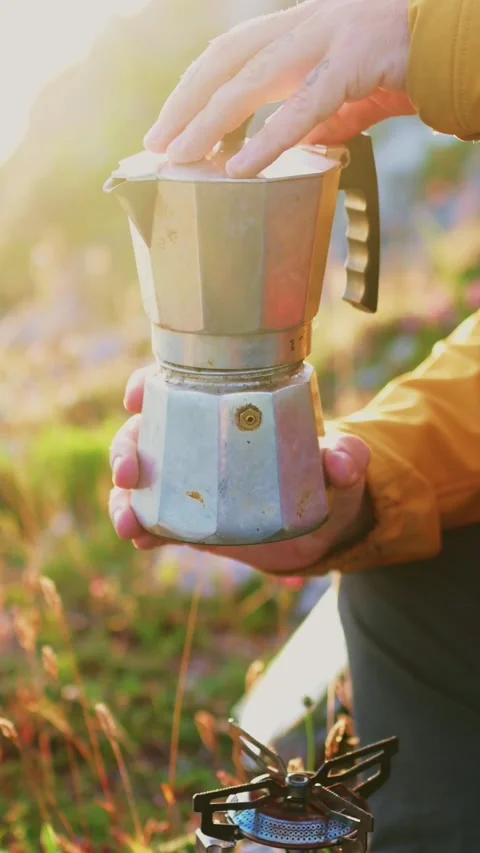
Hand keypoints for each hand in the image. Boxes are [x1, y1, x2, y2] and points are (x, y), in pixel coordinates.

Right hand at [109, 368, 371, 575]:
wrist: (322, 528)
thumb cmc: (325, 477)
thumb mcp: (340, 463)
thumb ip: (347, 456)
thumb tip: (342, 462)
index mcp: (225, 407)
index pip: (177, 384)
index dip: (149, 383)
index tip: (137, 395)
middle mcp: (197, 439)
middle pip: (144, 432)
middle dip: (126, 447)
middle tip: (131, 470)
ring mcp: (187, 481)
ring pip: (139, 481)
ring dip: (123, 498)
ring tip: (129, 522)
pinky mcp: (187, 519)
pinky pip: (153, 520)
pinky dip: (141, 528)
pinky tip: (140, 539)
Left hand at [144, 0, 414, 177]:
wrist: (458, 36)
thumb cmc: (403, 60)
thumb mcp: (349, 87)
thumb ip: (323, 113)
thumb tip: (310, 146)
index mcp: (297, 28)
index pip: (228, 53)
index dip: (192, 88)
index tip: (166, 126)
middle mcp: (304, 25)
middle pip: (225, 61)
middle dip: (186, 104)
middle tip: (157, 145)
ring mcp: (328, 38)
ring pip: (251, 81)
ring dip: (210, 122)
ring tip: (183, 156)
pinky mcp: (356, 63)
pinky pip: (304, 108)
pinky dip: (268, 140)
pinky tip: (241, 168)